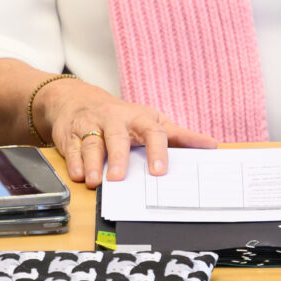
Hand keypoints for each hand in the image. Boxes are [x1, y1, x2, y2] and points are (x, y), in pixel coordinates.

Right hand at [38, 79, 216, 184]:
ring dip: (92, 163)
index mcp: (139, 119)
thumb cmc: (122, 116)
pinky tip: (78, 175)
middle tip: (120, 178)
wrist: (78, 99)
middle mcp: (114, 120)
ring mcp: (90, 126)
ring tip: (94, 181)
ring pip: (91, 143)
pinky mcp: (69, 134)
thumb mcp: (152, 120)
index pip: (152, 132)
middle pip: (117, 137)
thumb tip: (211, 145)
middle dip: (118, 157)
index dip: (157, 151)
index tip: (159, 171)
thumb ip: (179, 136)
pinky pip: (71, 148)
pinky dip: (73, 162)